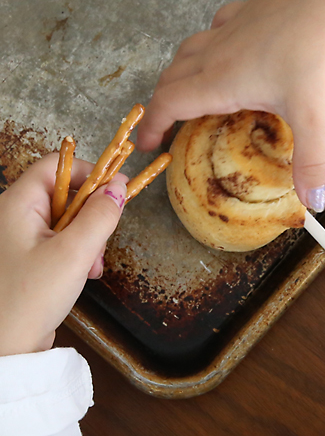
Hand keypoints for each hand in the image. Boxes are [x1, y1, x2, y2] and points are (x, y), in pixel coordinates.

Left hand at [0, 153, 125, 356]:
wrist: (3, 352)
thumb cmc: (28, 301)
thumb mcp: (74, 253)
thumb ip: (101, 215)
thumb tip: (119, 186)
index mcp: (16, 205)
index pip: (57, 164)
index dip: (88, 172)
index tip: (112, 193)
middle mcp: (13, 216)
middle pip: (66, 192)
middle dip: (92, 214)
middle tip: (101, 241)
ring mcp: (16, 239)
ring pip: (66, 218)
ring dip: (87, 237)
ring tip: (91, 266)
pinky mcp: (23, 260)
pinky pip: (58, 240)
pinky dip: (76, 252)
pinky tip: (82, 273)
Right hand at [138, 0, 324, 211]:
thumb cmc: (321, 53)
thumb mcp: (316, 115)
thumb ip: (311, 162)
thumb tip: (311, 203)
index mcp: (221, 80)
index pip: (168, 104)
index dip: (152, 126)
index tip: (148, 145)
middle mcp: (217, 51)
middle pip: (171, 77)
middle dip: (162, 103)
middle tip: (166, 125)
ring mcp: (232, 26)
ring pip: (189, 49)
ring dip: (181, 73)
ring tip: (190, 91)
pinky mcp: (249, 9)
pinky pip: (216, 26)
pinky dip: (209, 43)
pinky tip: (226, 49)